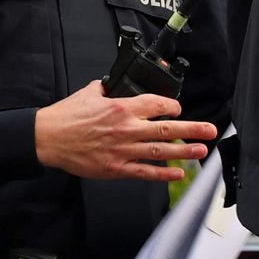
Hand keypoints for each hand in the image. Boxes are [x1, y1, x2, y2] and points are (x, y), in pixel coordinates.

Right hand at [34, 81, 214, 179]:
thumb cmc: (66, 117)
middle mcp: (126, 128)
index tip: (178, 109)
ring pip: (161, 151)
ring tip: (202, 150)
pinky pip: (145, 172)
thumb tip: (117, 84)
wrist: (47, 138)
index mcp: (121, 108)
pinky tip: (178, 173)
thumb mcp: (89, 93)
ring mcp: (123, 150)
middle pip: (167, 128)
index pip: (157, 104)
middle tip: (211, 130)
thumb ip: (108, 89)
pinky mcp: (116, 168)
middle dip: (192, 128)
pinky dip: (163, 174)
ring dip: (184, 151)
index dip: (173, 106)